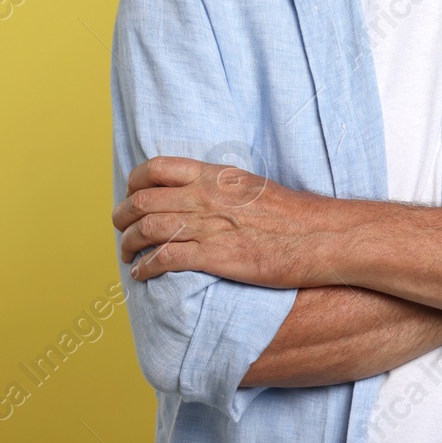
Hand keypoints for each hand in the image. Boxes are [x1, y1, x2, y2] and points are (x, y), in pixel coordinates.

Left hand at [112, 156, 328, 287]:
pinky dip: (146, 267)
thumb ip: (224, 188)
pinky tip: (142, 274)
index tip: (132, 196)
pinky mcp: (215, 256)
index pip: (156, 168)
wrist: (319, 237)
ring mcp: (209, 226)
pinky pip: (166, 259)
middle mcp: (205, 197)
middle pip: (144, 201)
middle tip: (121, 228)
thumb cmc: (293, 216)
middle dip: (123, 216)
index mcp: (215, 176)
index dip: (135, 182)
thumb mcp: (253, 187)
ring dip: (129, 244)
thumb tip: (205, 194)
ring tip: (128, 255)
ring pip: (148, 230)